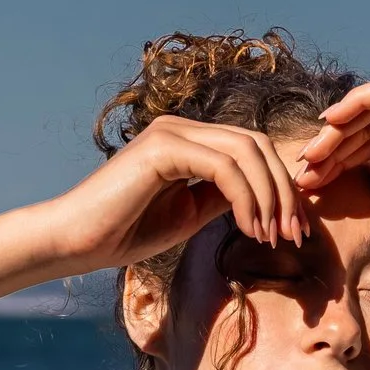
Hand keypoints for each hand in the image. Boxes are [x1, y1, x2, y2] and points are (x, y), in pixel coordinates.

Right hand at [40, 114, 313, 270]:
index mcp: (188, 141)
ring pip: (247, 152)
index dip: (280, 188)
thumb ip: (223, 199)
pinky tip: (251, 229)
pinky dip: (247, 198)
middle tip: (295, 235)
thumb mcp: (189, 215)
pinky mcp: (164, 147)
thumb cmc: (124, 233)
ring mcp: (172, 132)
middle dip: (284, 191)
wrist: (75, 242)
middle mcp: (181, 127)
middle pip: (258, 145)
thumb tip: (265, 201)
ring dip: (270, 197)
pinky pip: (224, 167)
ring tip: (275, 237)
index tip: (293, 231)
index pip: (252, 150)